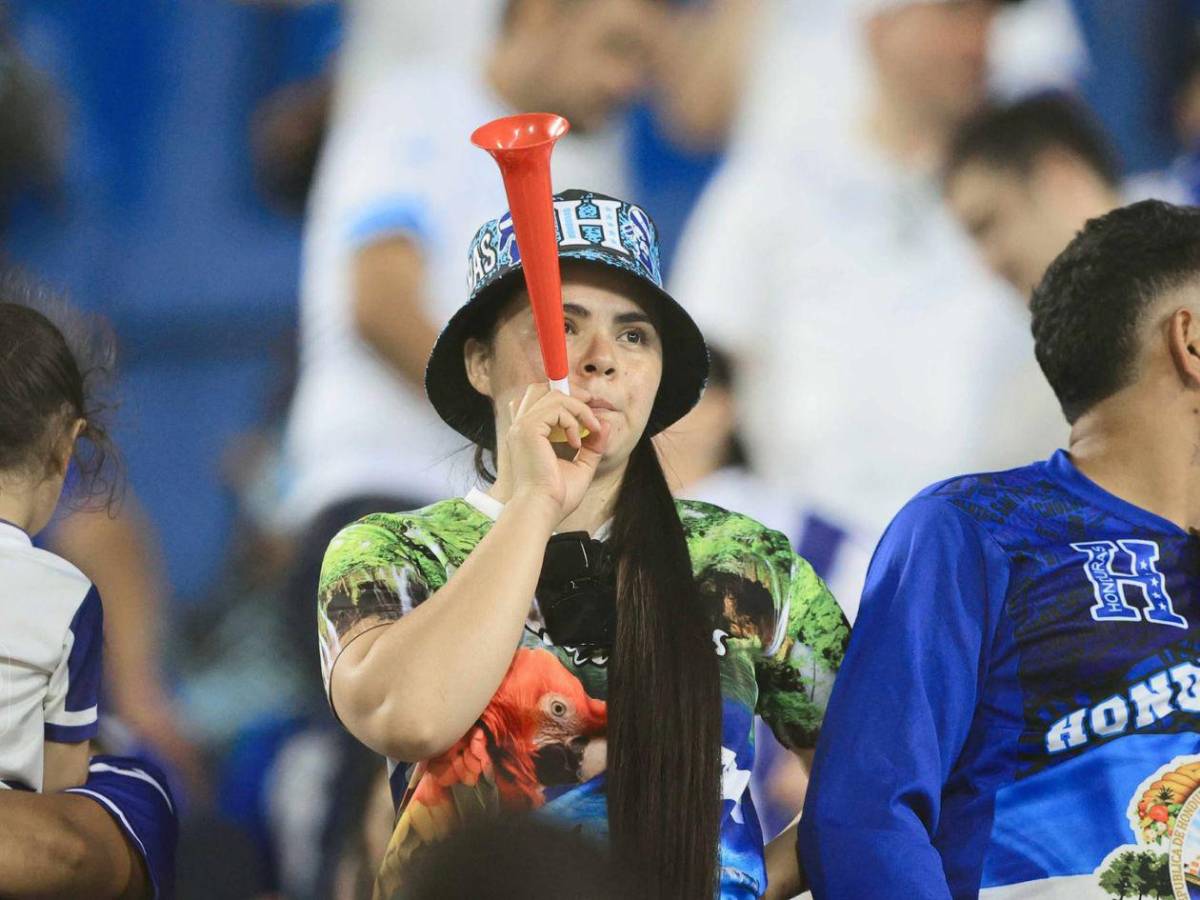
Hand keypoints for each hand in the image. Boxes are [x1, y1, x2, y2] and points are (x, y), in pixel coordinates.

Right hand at [501, 383, 608, 522]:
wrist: (542, 510)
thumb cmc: (556, 496)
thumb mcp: (581, 466)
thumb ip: (592, 446)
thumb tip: (605, 425)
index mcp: (526, 435)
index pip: (537, 400)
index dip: (563, 396)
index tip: (587, 407)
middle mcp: (520, 427)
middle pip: (541, 389)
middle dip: (570, 392)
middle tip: (591, 405)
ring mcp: (522, 426)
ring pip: (553, 395)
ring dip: (579, 408)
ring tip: (591, 428)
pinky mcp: (528, 429)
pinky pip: (557, 408)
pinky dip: (573, 421)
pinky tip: (576, 444)